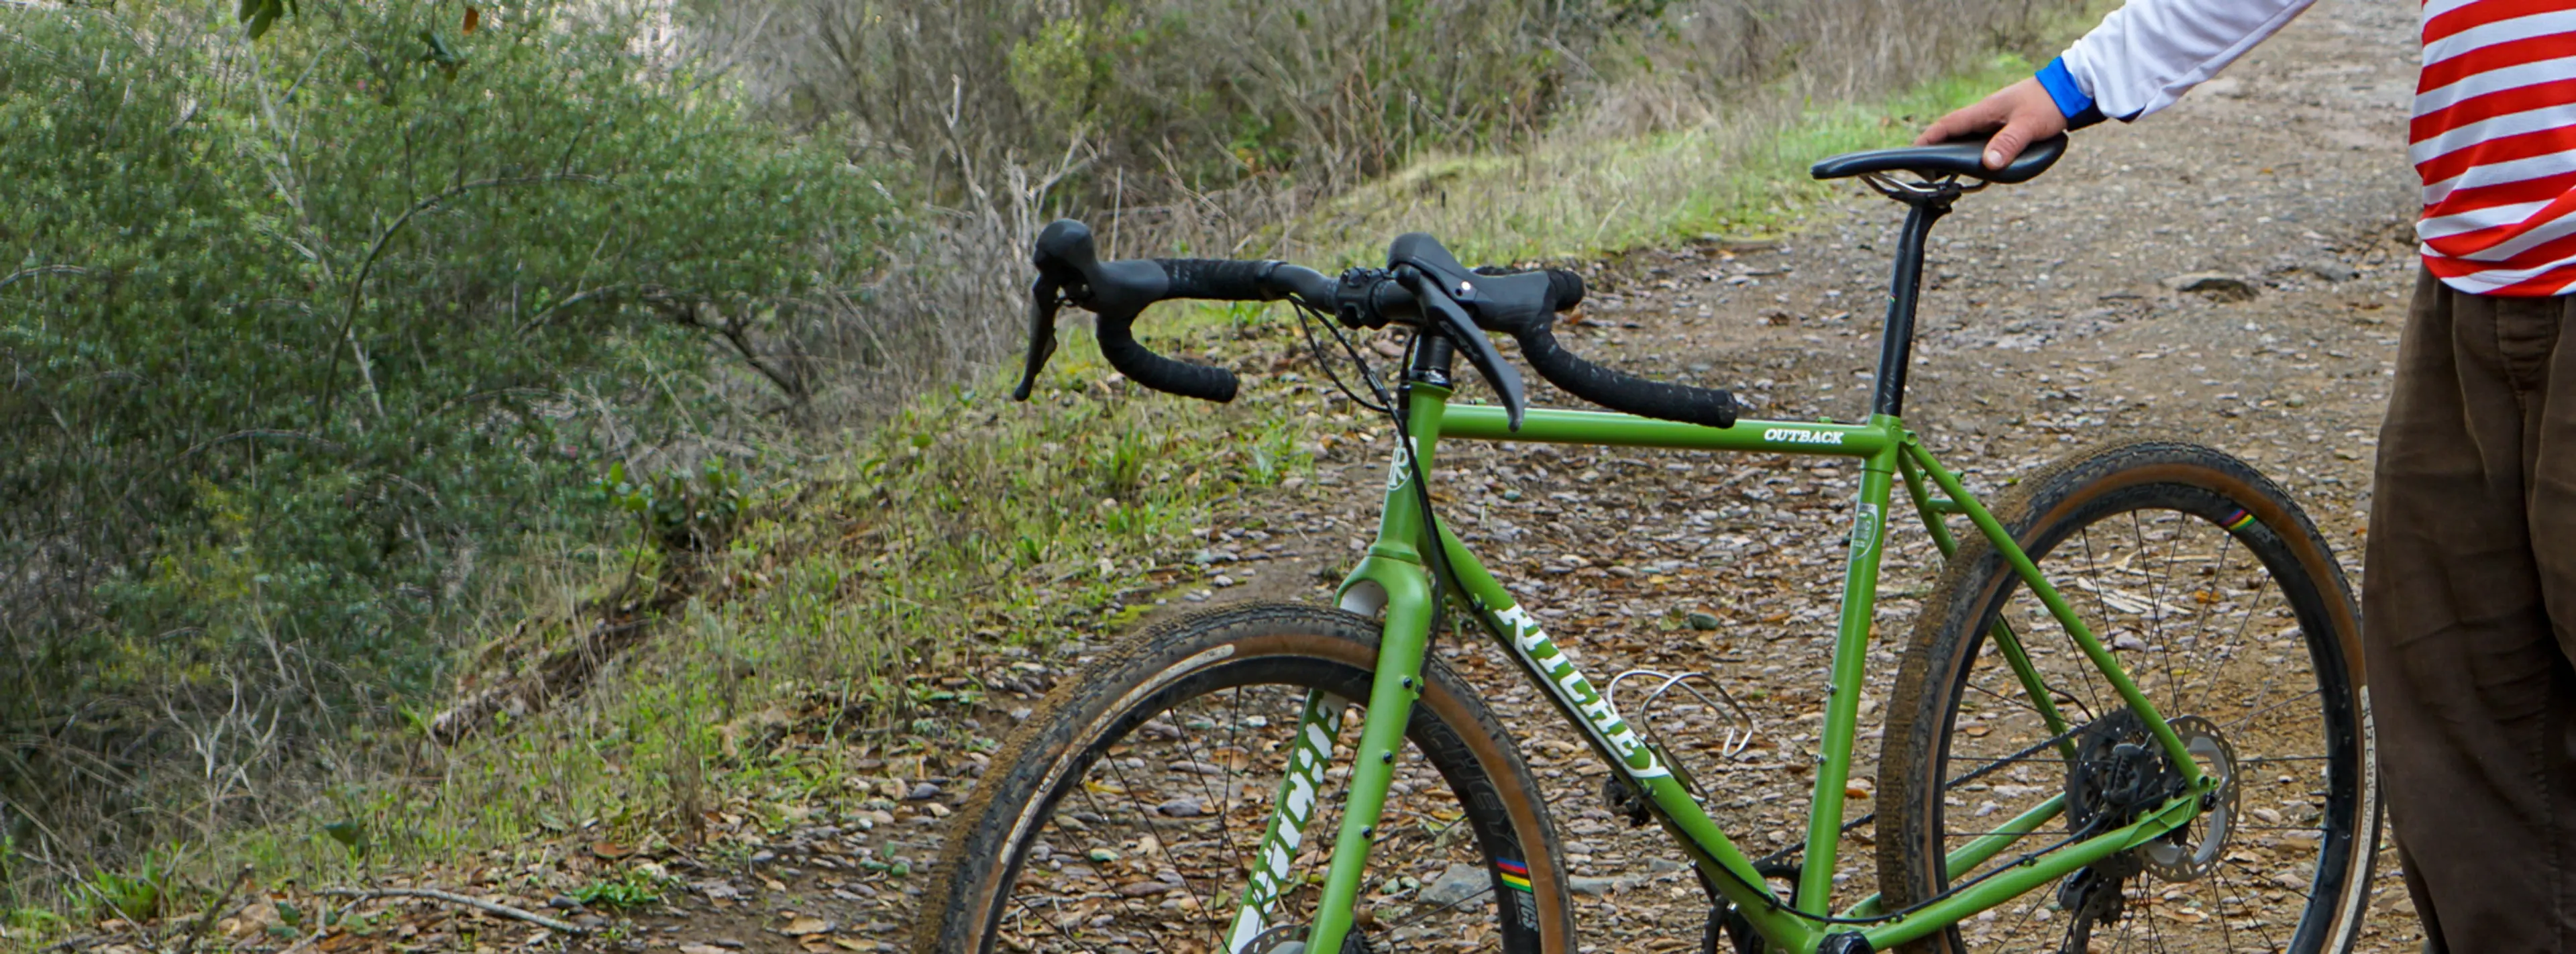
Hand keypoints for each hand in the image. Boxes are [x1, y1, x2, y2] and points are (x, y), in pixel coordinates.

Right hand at [1916, 78, 2068, 168]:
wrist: (2071, 89)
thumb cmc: (2048, 103)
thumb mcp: (2028, 126)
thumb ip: (2008, 144)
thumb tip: (1989, 164)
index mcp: (1984, 112)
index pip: (1948, 125)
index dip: (1929, 138)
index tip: (1914, 151)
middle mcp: (1986, 114)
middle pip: (1954, 131)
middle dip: (1938, 147)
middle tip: (1928, 167)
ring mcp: (1996, 118)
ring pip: (1968, 135)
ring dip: (1957, 149)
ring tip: (1949, 169)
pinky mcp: (2007, 123)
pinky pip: (1983, 138)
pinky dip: (1975, 149)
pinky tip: (1979, 161)